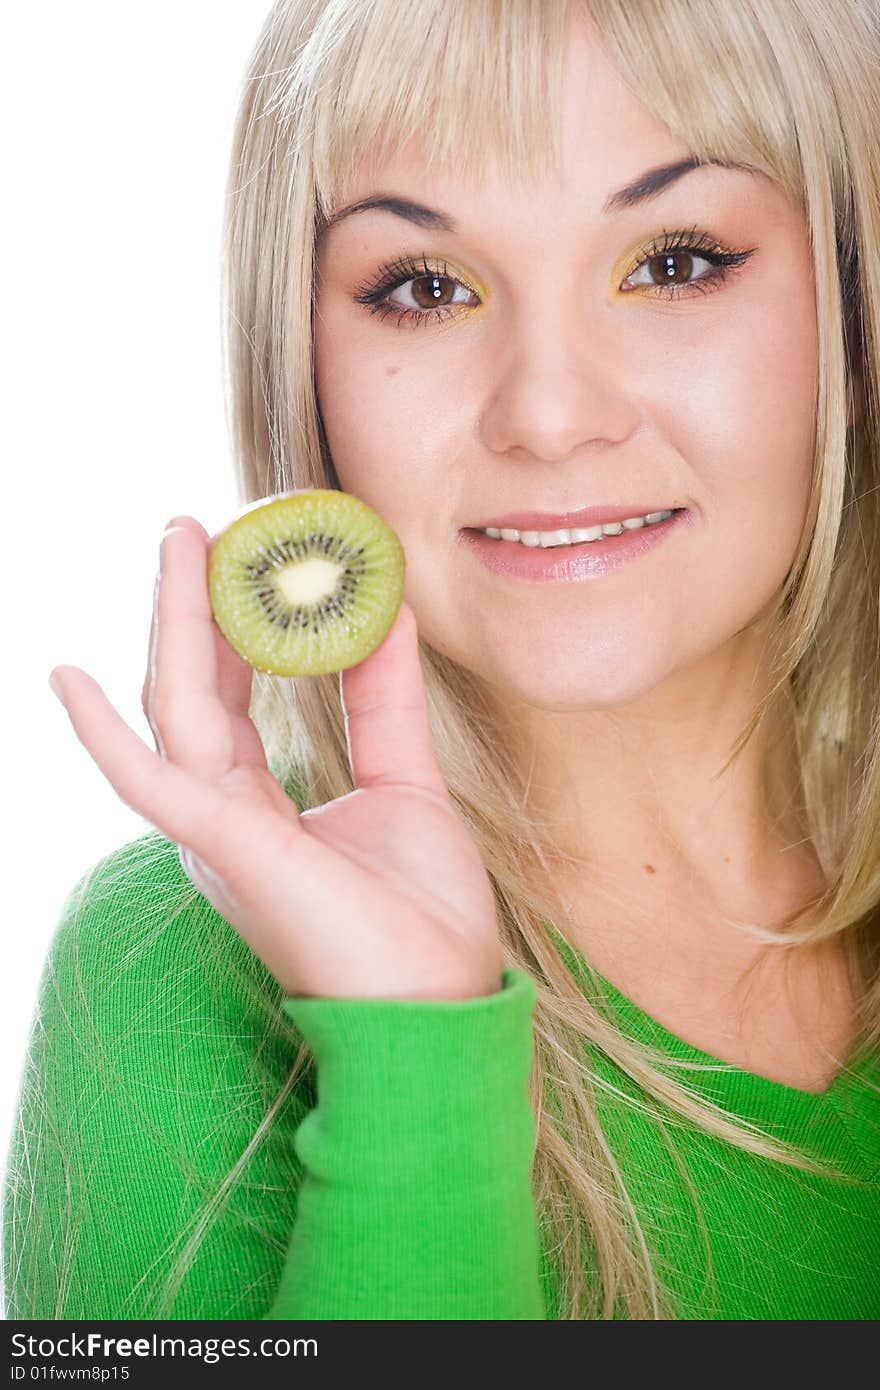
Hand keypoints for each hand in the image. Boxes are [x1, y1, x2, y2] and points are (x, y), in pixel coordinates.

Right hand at [48, 517, 501, 1000]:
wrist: (441, 1005)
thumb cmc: (420, 915)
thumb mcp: (404, 782)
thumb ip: (386, 701)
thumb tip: (385, 612)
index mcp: (256, 807)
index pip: (228, 698)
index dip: (227, 626)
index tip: (244, 558)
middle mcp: (221, 816)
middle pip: (188, 691)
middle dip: (188, 608)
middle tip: (192, 529)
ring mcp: (215, 833)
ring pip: (173, 710)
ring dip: (171, 625)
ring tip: (177, 544)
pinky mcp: (225, 849)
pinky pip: (150, 782)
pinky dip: (103, 735)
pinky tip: (67, 679)